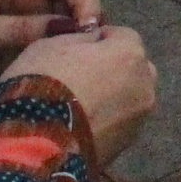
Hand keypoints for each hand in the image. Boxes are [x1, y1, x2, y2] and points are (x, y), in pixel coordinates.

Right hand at [0, 27, 157, 165]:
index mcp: (131, 52)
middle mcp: (146, 83)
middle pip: (133, 67)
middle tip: (79, 79)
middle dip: (113, 68)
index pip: (122, 36)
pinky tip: (80, 126)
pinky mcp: (128, 144)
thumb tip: (93, 41)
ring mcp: (140, 117)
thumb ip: (81, 39)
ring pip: (129, 97)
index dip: (98, 40)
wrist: (35, 145)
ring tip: (78, 106)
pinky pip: (119, 123)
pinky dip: (106, 121)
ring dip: (112, 97)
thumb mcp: (51, 45)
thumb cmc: (42, 84)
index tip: (75, 51)